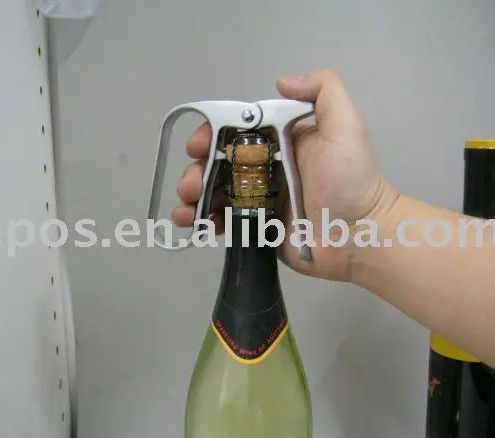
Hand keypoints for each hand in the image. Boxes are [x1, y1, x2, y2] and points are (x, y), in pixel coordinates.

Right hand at [173, 69, 397, 281]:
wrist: (359, 237)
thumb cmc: (349, 182)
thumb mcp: (344, 127)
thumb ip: (322, 92)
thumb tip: (281, 80)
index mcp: (280, 143)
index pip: (236, 132)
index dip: (212, 135)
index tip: (198, 147)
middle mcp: (266, 169)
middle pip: (219, 164)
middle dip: (197, 170)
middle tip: (191, 185)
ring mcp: (259, 201)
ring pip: (215, 192)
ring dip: (193, 195)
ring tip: (187, 207)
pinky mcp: (256, 228)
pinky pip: (223, 221)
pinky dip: (202, 220)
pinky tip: (192, 223)